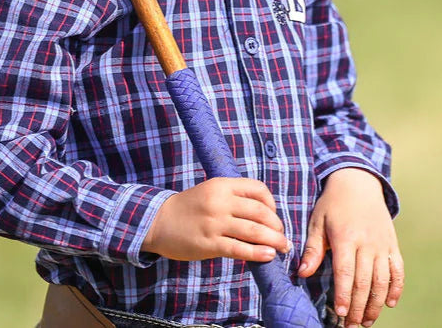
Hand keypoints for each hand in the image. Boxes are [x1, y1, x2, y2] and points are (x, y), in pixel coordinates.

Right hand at [141, 177, 290, 261]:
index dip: (271, 202)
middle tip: (283, 236)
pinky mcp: (209, 244)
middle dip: (277, 225)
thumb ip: (233, 197)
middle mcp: (220, 201)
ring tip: (282, 248)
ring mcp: (214, 223)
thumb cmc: (189, 207)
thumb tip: (263, 213)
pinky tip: (268, 256)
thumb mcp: (210, 191)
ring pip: (253, 231)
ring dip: (274, 240)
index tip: (274, 215)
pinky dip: (258, 253)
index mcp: (221, 185)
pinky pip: (240, 249)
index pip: (257, 189)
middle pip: (260, 211)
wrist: (158, 221)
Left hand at [298, 168, 403, 326]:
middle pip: (364, 282)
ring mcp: (383, 244)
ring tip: (367, 321)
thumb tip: (302, 273)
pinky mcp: (393, 244)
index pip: (345, 273)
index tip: (339, 313)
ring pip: (382, 280)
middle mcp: (367, 242)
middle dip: (357, 307)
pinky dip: (396, 288)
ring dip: (376, 304)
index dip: (343, 296)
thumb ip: (313, 249)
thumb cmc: (333, 204)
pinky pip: (398, 270)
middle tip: (350, 325)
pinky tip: (390, 303)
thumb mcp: (318, 221)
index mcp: (346, 237)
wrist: (358, 182)